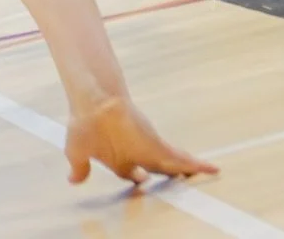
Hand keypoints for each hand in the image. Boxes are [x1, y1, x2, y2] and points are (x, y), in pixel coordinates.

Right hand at [65, 95, 216, 186]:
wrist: (95, 103)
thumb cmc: (85, 124)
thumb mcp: (77, 151)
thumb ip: (79, 167)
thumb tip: (73, 179)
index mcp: (119, 158)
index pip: (133, 172)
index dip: (139, 178)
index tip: (143, 180)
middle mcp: (137, 153)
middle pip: (160, 169)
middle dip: (172, 176)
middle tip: (185, 181)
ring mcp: (150, 148)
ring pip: (174, 165)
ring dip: (189, 170)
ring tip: (206, 172)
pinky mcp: (158, 145)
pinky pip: (182, 159)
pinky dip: (196, 164)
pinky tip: (211, 168)